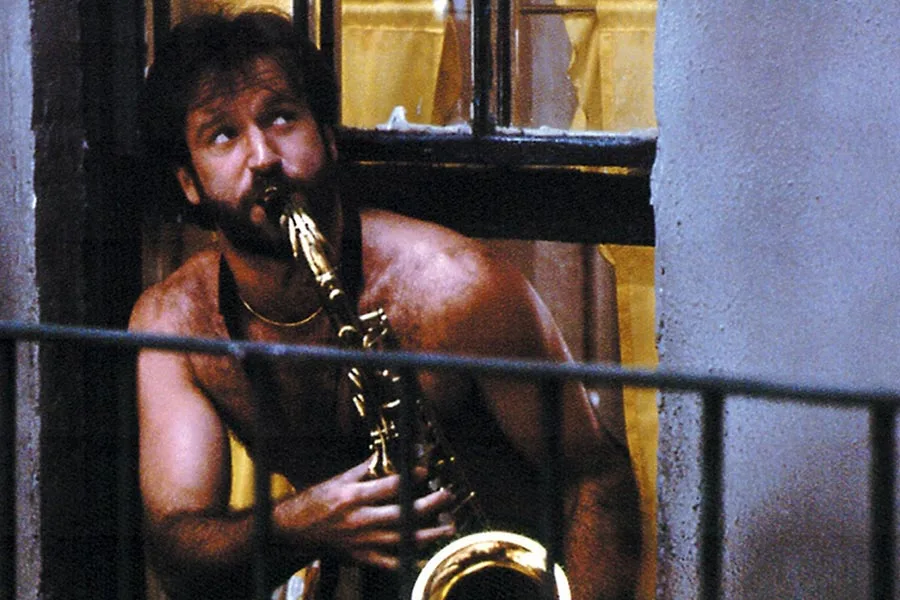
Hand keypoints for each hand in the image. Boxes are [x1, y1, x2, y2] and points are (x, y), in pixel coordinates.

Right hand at [274, 458, 456, 569]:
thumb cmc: (316, 502)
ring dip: (428, 534)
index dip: (411, 477)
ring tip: (448, 527)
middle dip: (429, 505)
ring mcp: (362, 542)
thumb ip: (364, 469)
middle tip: (447, 496)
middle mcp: (361, 520)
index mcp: (354, 497)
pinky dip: (408, 561)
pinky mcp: (361, 557)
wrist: (293, 531)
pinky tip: (425, 556)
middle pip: (403, 514)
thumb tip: (385, 452)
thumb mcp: (339, 480)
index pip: (390, 486)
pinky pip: (389, 563)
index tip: (425, 470)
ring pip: (402, 540)